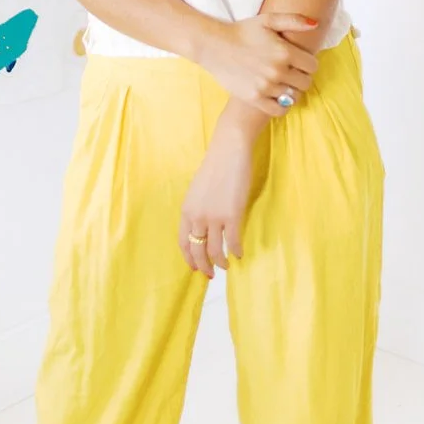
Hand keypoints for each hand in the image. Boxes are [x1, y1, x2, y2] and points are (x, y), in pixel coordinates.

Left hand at [180, 125, 253, 277]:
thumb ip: (198, 209)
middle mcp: (197, 216)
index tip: (196, 268)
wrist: (229, 148)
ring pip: (215, 251)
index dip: (189, 259)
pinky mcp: (232, 215)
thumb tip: (203, 228)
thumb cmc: (216, 166)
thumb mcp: (198, 190)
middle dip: (204, 267)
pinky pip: (233, 242)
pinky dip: (236, 251)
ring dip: (221, 263)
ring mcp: (214, 217)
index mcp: (187, 210)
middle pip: (197, 251)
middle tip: (211, 274)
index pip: (183, 242)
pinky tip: (240, 254)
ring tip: (227, 266)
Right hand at [197, 13, 318, 116]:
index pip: (312, 66)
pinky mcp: (254, 98)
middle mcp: (277, 70)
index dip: (308, 64)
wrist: (214, 45)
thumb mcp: (268, 20)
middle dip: (301, 78)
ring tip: (283, 83)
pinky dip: (282, 105)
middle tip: (291, 73)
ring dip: (291, 91)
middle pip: (305, 83)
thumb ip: (294, 20)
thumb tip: (316, 24)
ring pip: (294, 97)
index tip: (300, 62)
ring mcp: (265, 86)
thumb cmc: (243, 31)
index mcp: (284, 51)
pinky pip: (279, 110)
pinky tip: (276, 96)